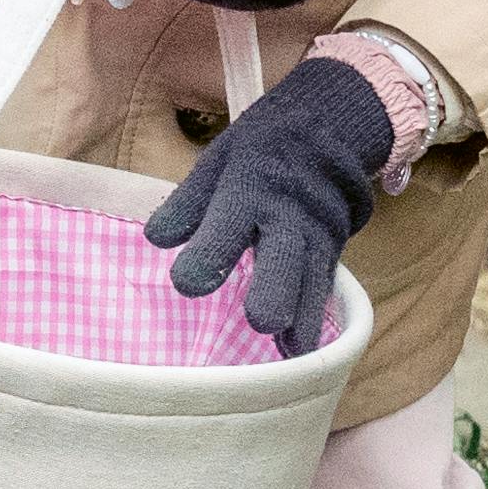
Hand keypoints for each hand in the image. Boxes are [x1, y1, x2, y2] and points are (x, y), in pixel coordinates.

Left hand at [143, 52, 391, 342]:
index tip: (186, 283)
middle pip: (286, 257)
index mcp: (250, 189)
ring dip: (302, 318)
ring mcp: (316, 238)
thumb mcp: (217, 165)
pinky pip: (323, 289)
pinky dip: (313, 319)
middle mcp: (287, 217)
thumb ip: (187, 205)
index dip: (209, 254)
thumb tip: (155, 238)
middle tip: (262, 323)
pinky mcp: (331, 255)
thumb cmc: (257, 155)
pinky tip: (301, 351)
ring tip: (292, 354)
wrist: (328, 134)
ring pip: (312, 281)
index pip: (229, 224)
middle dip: (276, 290)